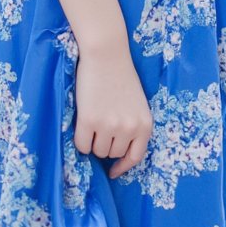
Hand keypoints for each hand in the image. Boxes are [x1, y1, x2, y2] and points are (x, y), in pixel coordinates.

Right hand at [73, 42, 152, 177]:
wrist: (107, 54)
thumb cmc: (121, 76)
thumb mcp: (137, 104)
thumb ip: (132, 126)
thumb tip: (117, 152)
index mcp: (145, 125)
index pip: (135, 157)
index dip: (122, 167)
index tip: (113, 172)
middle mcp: (129, 128)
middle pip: (112, 154)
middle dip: (105, 145)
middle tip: (101, 126)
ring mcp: (109, 125)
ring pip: (97, 151)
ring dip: (92, 141)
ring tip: (93, 120)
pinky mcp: (89, 120)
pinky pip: (81, 144)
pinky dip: (80, 140)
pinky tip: (82, 124)